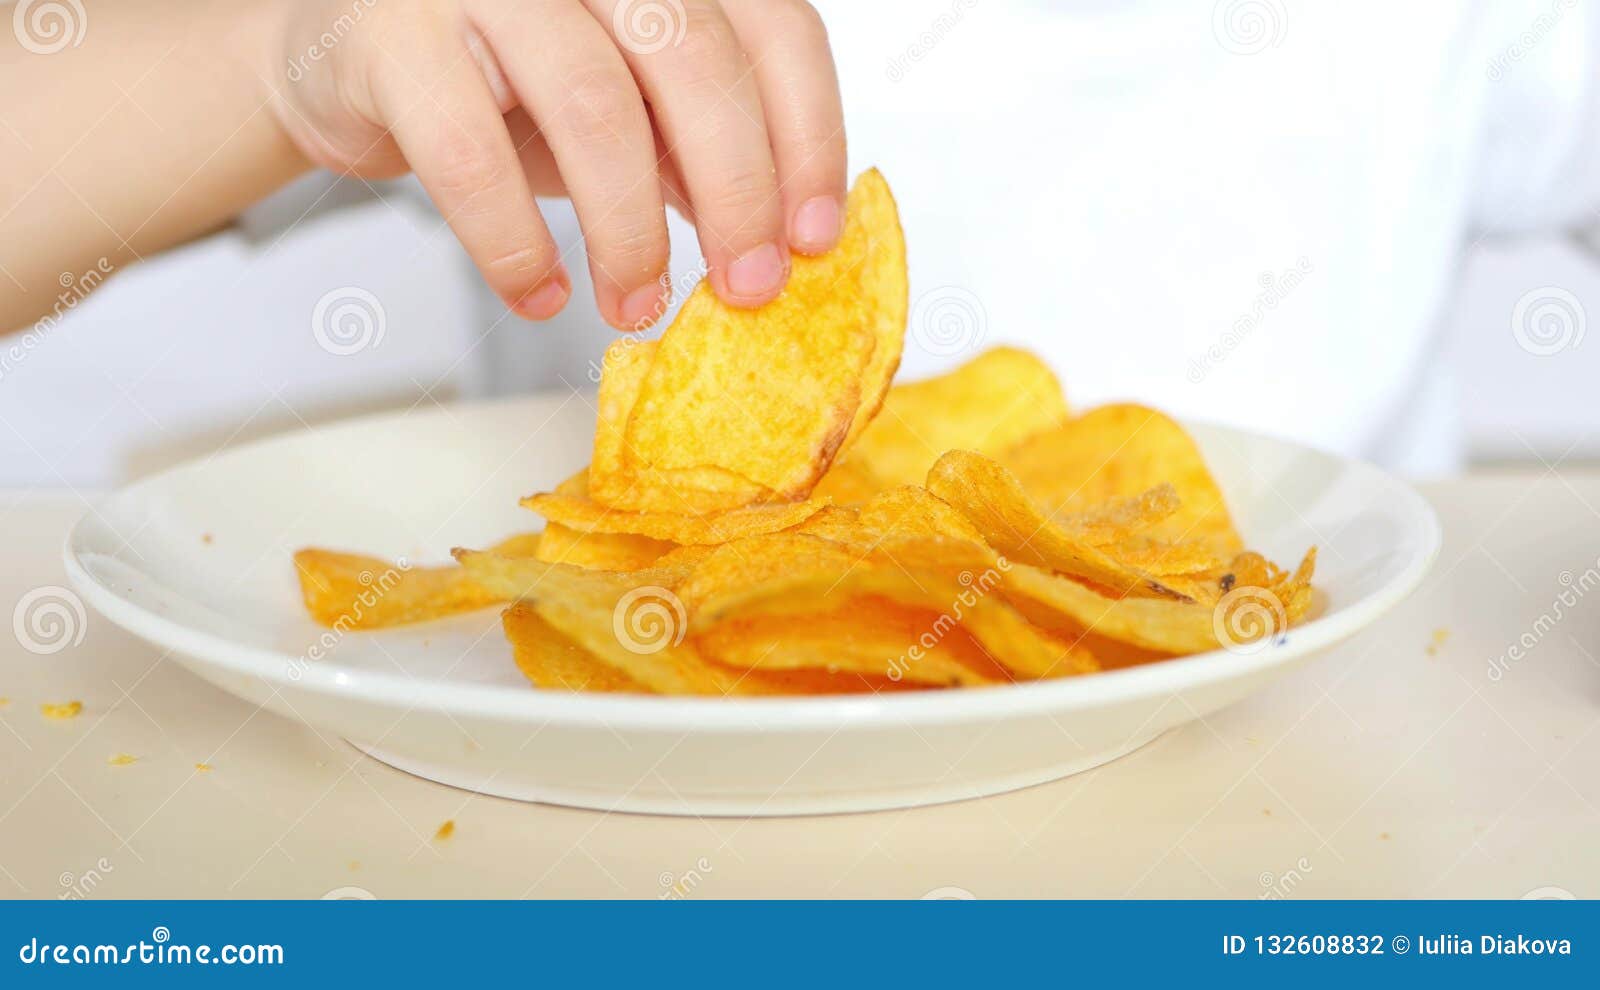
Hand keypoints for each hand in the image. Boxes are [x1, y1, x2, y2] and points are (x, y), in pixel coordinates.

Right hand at [267, 0, 845, 328]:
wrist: (342, 55)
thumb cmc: (501, 79)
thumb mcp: (627, 108)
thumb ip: (699, 149)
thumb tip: (781, 235)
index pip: (774, 26)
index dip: (809, 136)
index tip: (813, 235)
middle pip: (696, 61)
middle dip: (738, 193)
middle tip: (744, 285)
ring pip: (595, 107)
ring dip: (630, 231)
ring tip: (635, 302)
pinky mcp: (392, 35)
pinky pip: (470, 155)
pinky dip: (515, 246)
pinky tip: (540, 291)